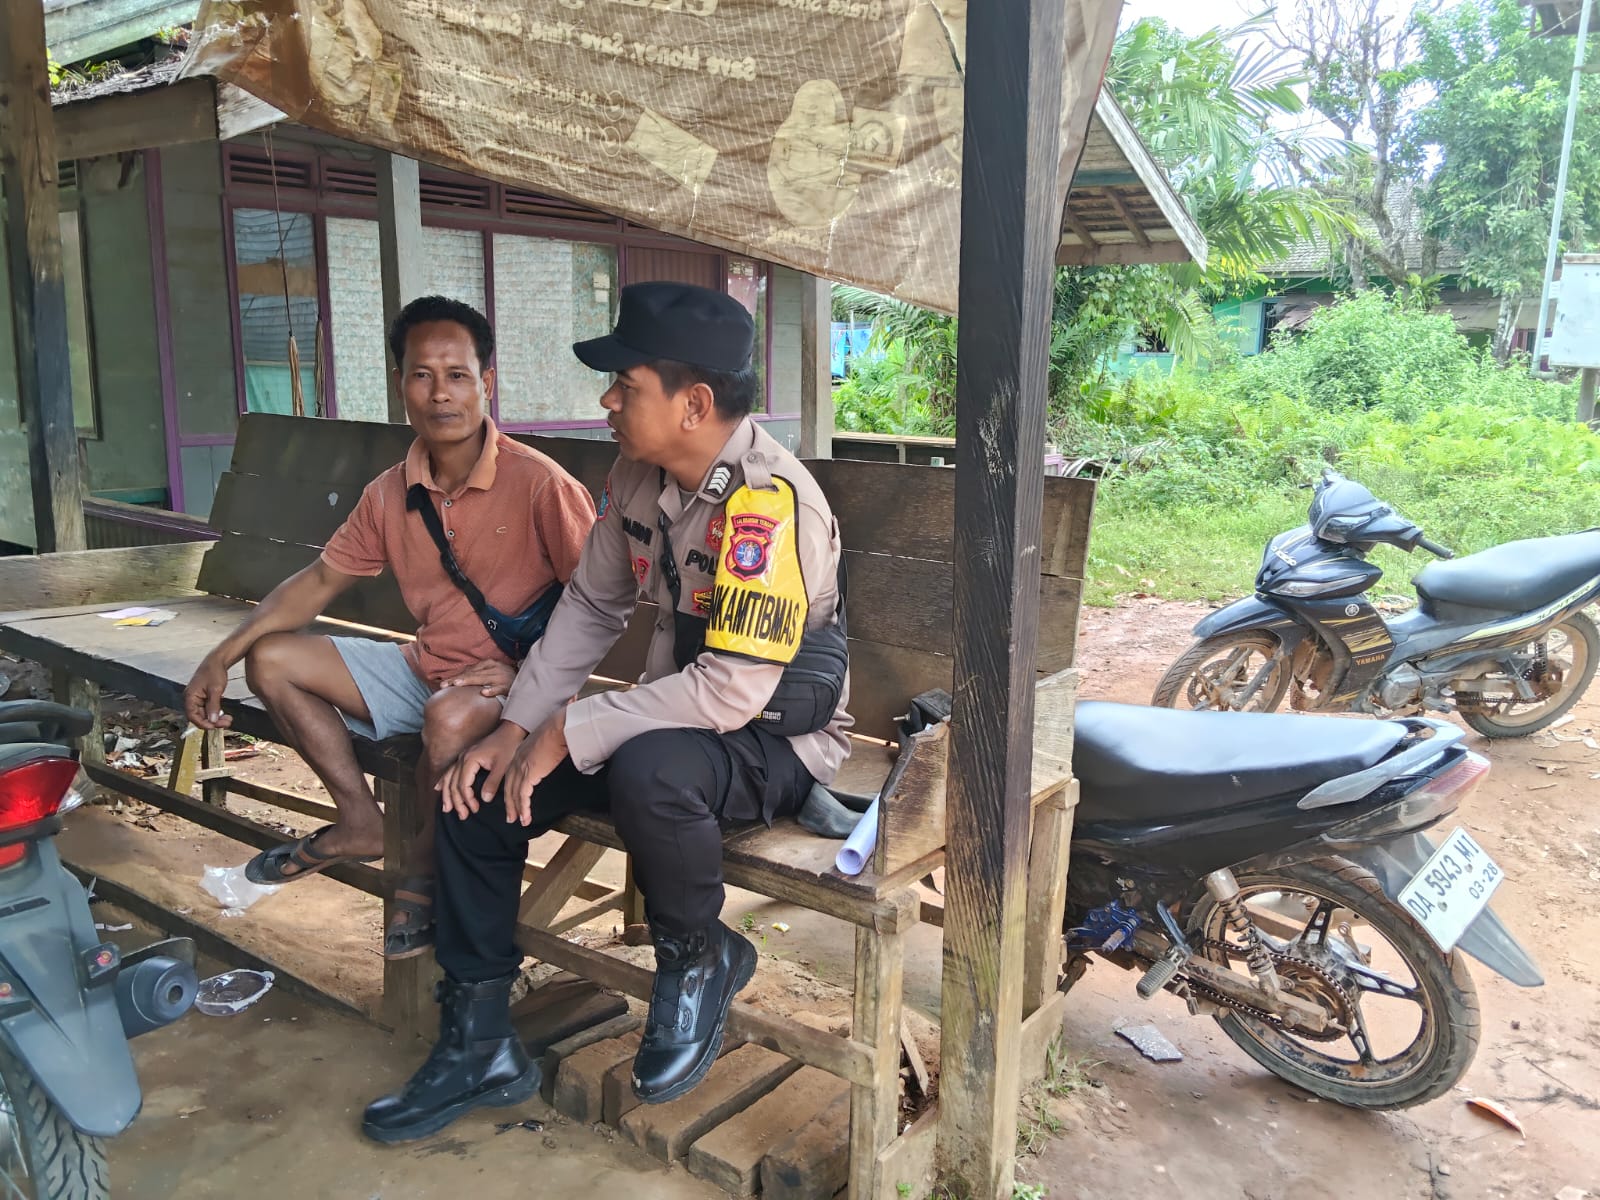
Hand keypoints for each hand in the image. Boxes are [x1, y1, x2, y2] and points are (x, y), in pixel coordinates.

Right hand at [183, 655, 232, 729]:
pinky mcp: (203, 698)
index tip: (215, 727)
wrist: (217, 661)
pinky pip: (208, 709)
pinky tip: (224, 715)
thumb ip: (213, 706)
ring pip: (205, 714)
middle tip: (226, 723)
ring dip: (215, 718)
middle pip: (199, 717)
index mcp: (190, 697)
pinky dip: (216, 713)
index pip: (192, 716)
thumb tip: (212, 721)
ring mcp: (197, 698)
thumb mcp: (215, 690)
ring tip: (228, 719)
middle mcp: (191, 699)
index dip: (203, 724)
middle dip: (212, 722)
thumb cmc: (214, 672)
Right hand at [437, 721, 526, 818]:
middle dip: (457, 801)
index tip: (475, 809)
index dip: (467, 799)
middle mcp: (462, 758)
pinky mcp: (465, 757)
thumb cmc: (508, 746)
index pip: (463, 784)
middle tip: (463, 816)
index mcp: (470, 759)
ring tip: (447, 809)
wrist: (510, 731)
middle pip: (453, 783)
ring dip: (447, 794)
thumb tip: (484, 800)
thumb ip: (493, 782)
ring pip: (448, 778)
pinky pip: (449, 771)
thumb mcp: (503, 766)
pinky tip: (438, 789)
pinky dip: (443, 781)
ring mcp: (462, 756)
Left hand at [440, 659, 516, 697]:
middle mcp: (494, 668)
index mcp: (489, 664)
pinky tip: (484, 693)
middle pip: (473, 674)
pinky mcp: (508, 686)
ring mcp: (501, 677)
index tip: (443, 684)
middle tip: (445, 684)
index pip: (469, 670)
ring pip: (483, 679)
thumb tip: (461, 675)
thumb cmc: (505, 677)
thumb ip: (478, 673)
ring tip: (458, 684)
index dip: (455, 676)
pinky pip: (499, 688)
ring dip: (470, 681)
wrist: (527, 679)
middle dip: (458, 679)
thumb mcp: (491, 671)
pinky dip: (492, 690)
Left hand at [501, 709, 568, 826]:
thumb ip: (544, 752)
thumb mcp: (547, 743)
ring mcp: (522, 767)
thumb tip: (550, 755)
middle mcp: (517, 760)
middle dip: (509, 803)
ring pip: (514, 793)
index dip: (511, 789)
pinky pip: (523, 795)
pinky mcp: (529, 773)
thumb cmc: (559, 731)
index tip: (513, 800)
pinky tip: (526, 818)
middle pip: (509, 786)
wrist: (561, 727)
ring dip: (516, 809)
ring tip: (519, 821)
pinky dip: (524, 808)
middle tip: (511, 817)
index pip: (511, 775)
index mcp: (520, 753)